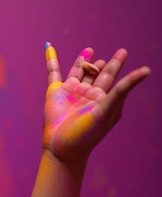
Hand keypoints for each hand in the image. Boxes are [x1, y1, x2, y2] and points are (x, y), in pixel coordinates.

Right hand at [42, 46, 150, 162]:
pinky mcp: (54, 92)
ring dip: (83, 61)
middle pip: (97, 73)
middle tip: (119, 53)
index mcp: (102, 98)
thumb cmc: (88, 133)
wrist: (62, 147)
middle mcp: (87, 94)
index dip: (117, 65)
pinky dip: (51, 60)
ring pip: (77, 71)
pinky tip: (50, 49)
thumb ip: (123, 89)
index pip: (112, 77)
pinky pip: (53, 73)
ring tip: (90, 50)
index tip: (123, 52)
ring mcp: (70, 92)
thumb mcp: (108, 109)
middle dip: (106, 64)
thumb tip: (146, 71)